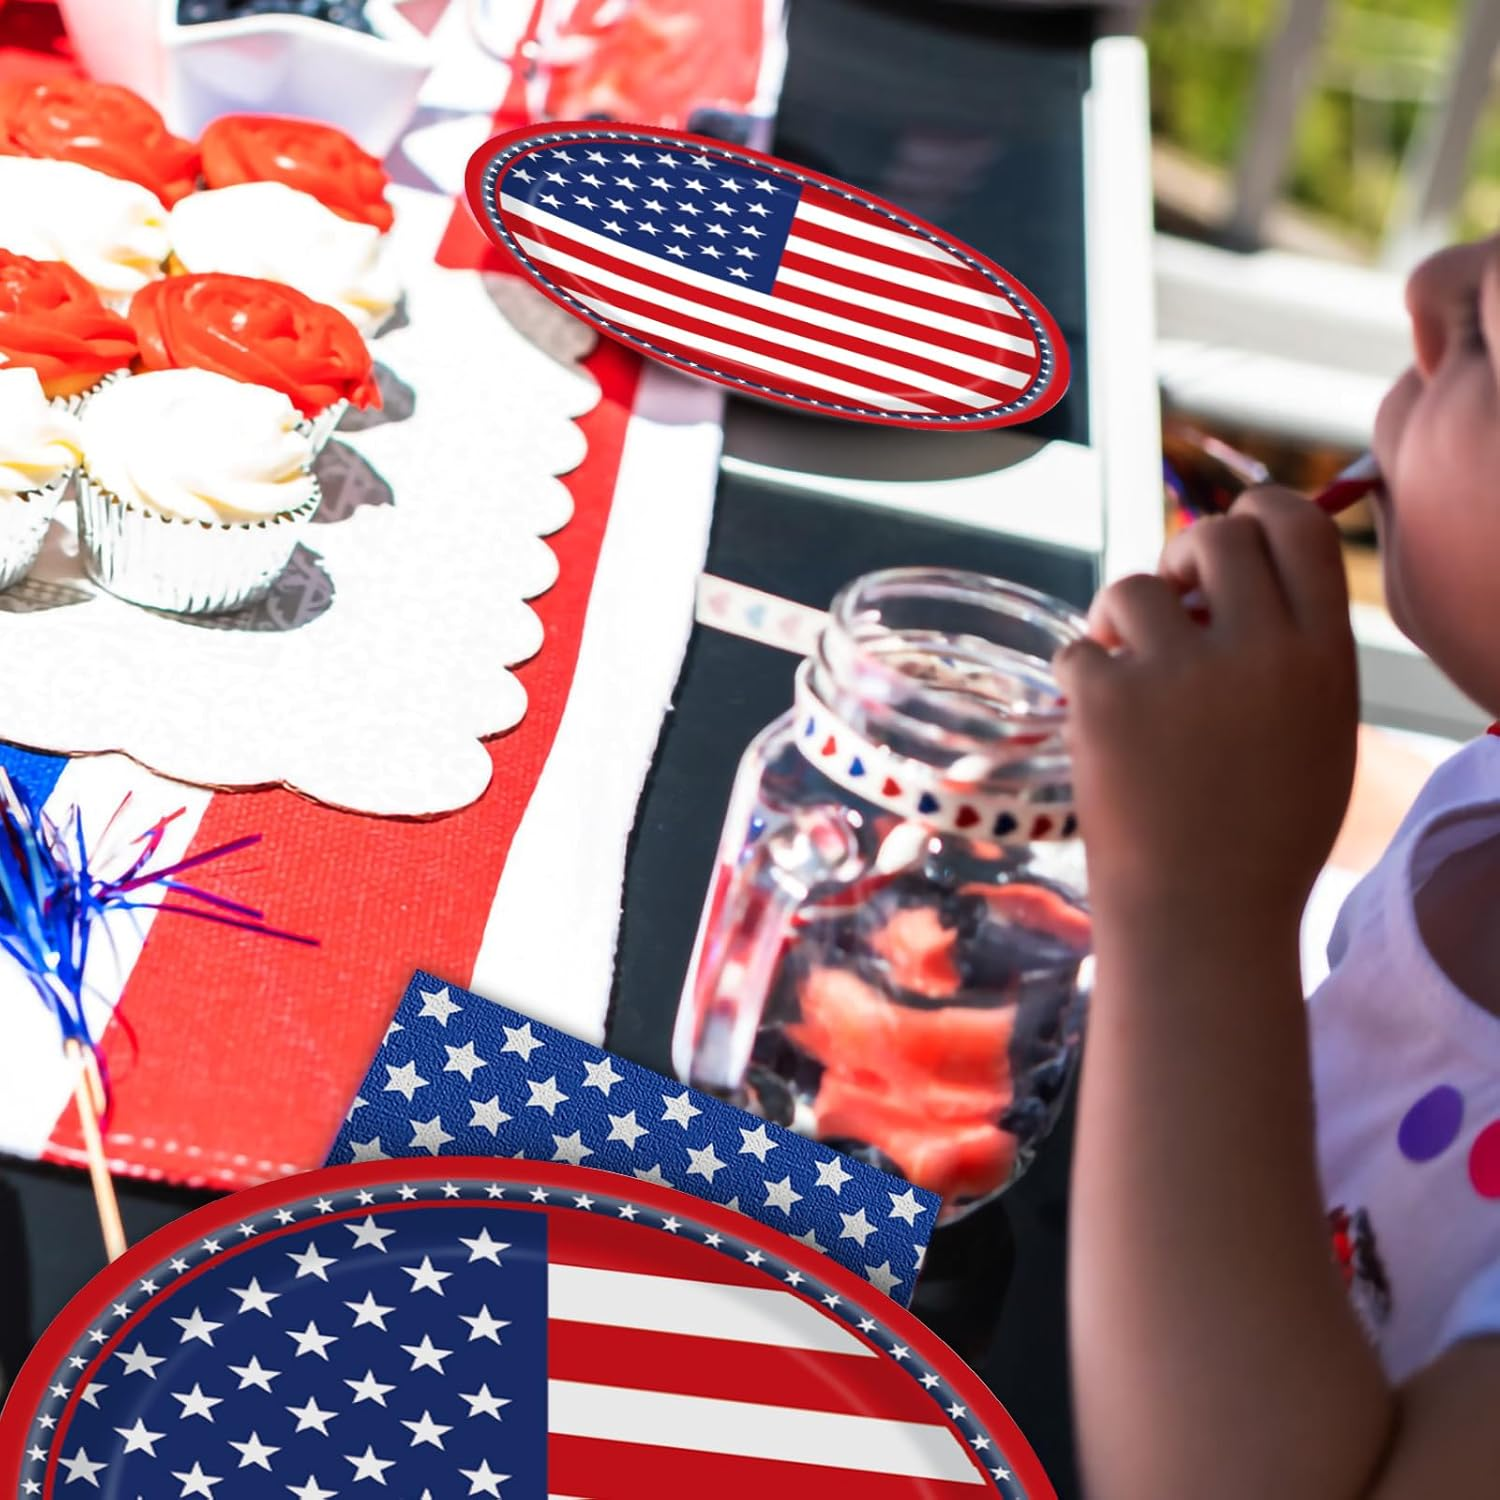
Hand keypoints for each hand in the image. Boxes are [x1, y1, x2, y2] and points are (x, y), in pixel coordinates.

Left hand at [1055, 486, 1358, 931]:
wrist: (1201, 919)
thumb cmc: (1259, 838)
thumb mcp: (1314, 736)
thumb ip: (1289, 653)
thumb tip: (1232, 583)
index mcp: (1320, 655)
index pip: (1297, 526)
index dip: (1255, 513)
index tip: (1226, 537)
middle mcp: (1256, 649)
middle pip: (1214, 534)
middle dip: (1179, 555)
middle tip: (1165, 601)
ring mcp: (1177, 673)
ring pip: (1132, 588)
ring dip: (1119, 621)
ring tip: (1124, 673)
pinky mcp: (1106, 700)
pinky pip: (1079, 650)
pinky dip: (1081, 679)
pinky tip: (1098, 723)